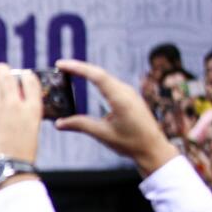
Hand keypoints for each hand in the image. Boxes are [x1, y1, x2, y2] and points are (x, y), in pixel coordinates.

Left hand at [0, 56, 41, 165]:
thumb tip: (14, 100)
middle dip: (3, 68)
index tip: (23, 73)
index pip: (31, 82)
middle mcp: (16, 104)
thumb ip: (24, 113)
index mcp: (33, 109)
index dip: (26, 75)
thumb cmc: (21, 151)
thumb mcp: (32, 129)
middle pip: (9, 78)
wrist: (7, 164)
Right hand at [53, 59, 177, 175]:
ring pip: (104, 77)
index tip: (61, 64)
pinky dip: (95, 79)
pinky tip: (87, 80)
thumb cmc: (131, 143)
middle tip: (60, 66)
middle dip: (79, 67)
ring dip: (87, 72)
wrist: (153, 148)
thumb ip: (80, 125)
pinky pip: (109, 82)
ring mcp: (128, 92)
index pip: (97, 76)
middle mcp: (126, 91)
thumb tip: (59, 123)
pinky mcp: (128, 96)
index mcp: (121, 99)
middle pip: (99, 73)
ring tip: (69, 71)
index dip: (77, 68)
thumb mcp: (103, 134)